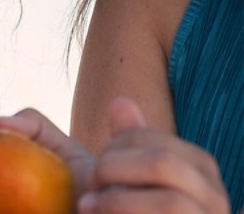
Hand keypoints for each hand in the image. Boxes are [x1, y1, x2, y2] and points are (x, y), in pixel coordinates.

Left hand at [79, 98, 229, 213]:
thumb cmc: (137, 212)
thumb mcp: (133, 177)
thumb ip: (130, 143)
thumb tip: (120, 102)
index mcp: (199, 166)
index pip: (149, 138)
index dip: (110, 149)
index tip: (93, 168)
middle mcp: (215, 194)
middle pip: (161, 162)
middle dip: (113, 171)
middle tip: (89, 189)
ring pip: (170, 202)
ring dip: (118, 204)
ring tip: (90, 208)